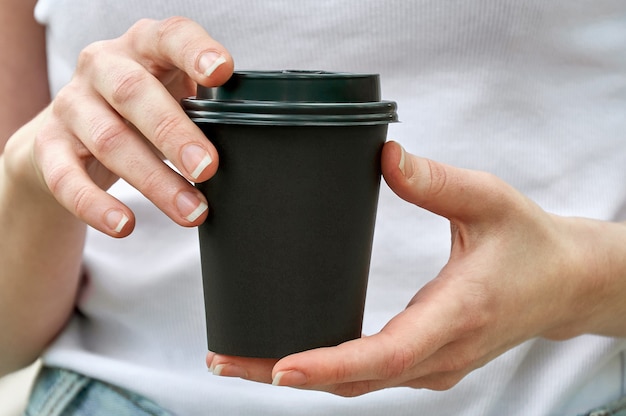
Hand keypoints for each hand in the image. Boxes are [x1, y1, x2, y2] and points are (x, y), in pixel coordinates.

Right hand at [7, 17, 232, 236]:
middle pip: (135, 94)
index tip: (222, 71)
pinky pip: (67, 178)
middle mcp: (102, 67)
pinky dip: (96, 205)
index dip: (194, 51)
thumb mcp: (170, 95)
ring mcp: (71, 105)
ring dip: (154, 181)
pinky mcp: (48, 147)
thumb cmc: (139, 111)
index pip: (168, 36)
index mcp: (142, 47)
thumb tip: (246, 141)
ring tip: (191, 211)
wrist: (69, 133)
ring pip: (110, 142)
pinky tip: (124, 226)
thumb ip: (201, 105)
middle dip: (175, 134)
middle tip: (208, 168)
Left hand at [206, 140, 625, 395]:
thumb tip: (385, 156)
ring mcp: (433, 365)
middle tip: (226, 359)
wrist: (564, 283)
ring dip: (300, 377)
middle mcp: (440, 354)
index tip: (280, 367)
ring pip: (358, 384)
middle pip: (355, 380)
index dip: (331, 365)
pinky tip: (292, 353)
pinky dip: (327, 371)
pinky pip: (369, 374)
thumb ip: (437, 182)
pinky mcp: (426, 360)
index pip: (387, 355)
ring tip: (242, 359)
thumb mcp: (490, 200)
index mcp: (456, 317)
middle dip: (288, 375)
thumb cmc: (529, 243)